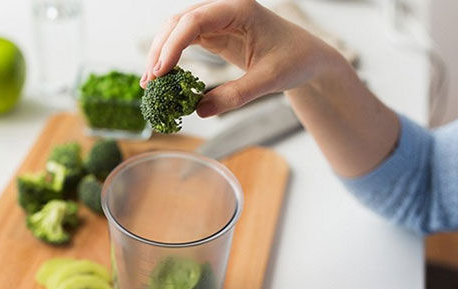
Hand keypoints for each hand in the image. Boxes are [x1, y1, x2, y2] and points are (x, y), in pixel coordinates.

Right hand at [141, 0, 398, 177]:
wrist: (308, 57)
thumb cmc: (295, 61)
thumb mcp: (268, 81)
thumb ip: (235, 96)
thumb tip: (199, 111)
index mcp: (240, 9)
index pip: (196, 21)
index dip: (173, 45)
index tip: (160, 71)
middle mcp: (225, 8)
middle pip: (179, 22)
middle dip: (160, 50)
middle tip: (149, 82)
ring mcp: (218, 20)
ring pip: (178, 30)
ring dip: (162, 54)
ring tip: (150, 83)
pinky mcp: (216, 34)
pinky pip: (186, 41)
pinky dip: (173, 58)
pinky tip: (165, 78)